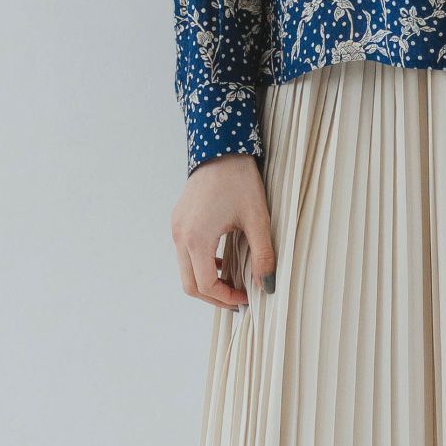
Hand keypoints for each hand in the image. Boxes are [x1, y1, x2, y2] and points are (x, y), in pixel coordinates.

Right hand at [170, 152, 277, 311]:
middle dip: (214, 296)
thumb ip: (263, 254)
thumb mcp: (257, 218)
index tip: (246, 298)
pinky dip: (201, 263)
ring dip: (207, 280)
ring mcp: (176, 227)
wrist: (221, 147)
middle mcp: (180, 235)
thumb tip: (269, 286)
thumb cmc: (239, 179)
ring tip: (233, 281)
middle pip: (190, 284)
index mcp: (196, 238)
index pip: (206, 285)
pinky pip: (185, 252)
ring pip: (185, 269)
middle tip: (237, 298)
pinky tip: (223, 259)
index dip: (226, 297)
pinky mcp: (178, 219)